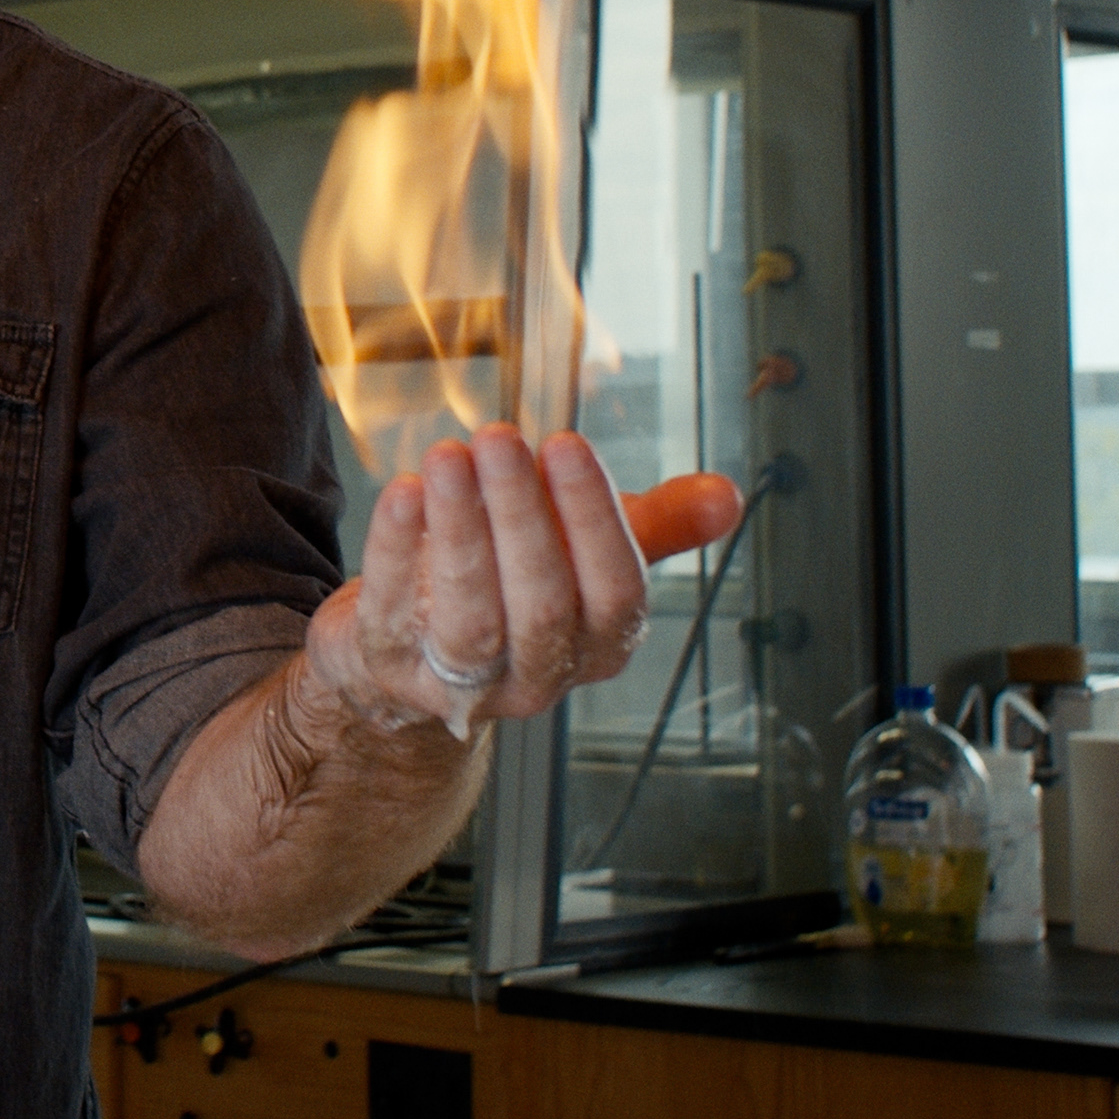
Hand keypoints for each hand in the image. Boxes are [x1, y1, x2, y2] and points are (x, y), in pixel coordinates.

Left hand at [305, 426, 745, 738]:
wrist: (408, 654)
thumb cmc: (511, 588)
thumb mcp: (585, 555)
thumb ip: (655, 525)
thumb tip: (727, 496)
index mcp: (599, 644)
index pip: (616, 593)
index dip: (595, 519)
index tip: (567, 442)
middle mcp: (538, 674)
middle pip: (541, 602)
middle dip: (522, 514)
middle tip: (499, 436)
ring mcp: (461, 682)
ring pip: (470, 615)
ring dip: (459, 528)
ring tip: (447, 456)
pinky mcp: (390, 667)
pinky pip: (393, 611)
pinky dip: (394, 550)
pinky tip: (400, 492)